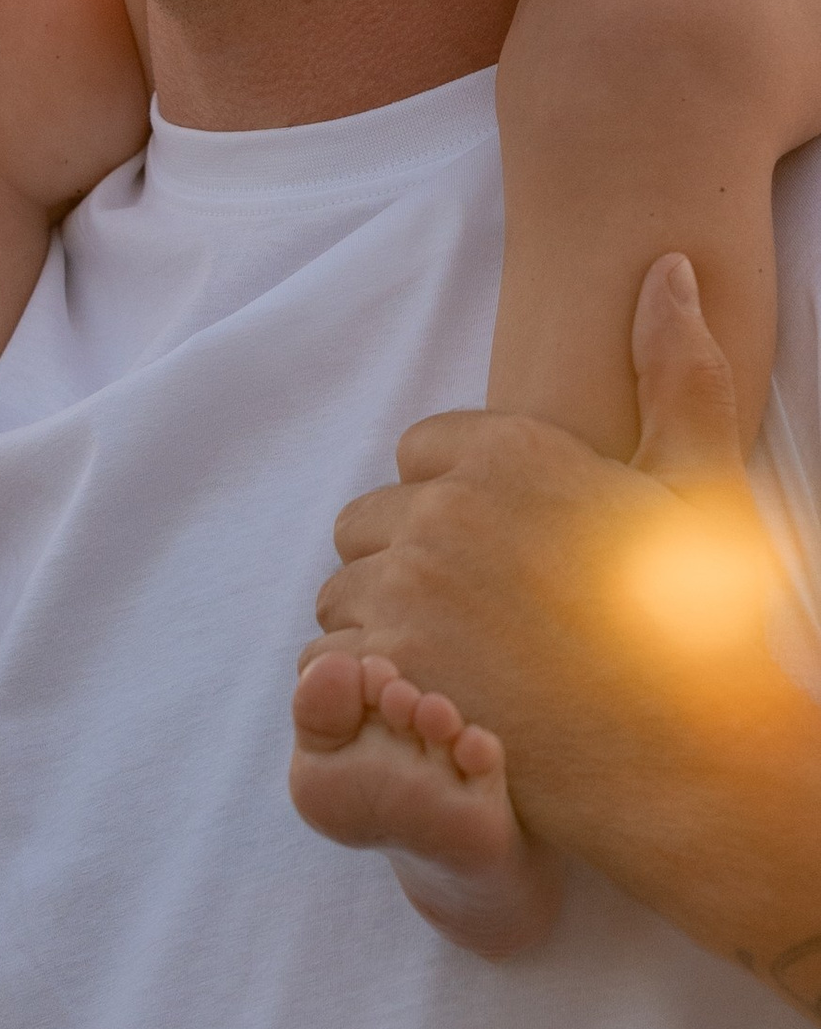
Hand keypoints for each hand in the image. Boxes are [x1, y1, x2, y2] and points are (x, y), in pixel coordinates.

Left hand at [312, 257, 799, 875]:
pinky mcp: (388, 667)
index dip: (456, 509)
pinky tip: (431, 709)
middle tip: (482, 626)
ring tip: (461, 672)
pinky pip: (329, 663)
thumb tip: (668, 268)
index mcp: (509, 450)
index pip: (418, 455)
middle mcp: (447, 506)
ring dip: (384, 629)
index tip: (506, 560)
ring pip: (345, 594)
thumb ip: (676, 374)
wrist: (691, 760)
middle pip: (370, 524)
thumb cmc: (698, 628)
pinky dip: (365, 690)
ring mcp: (410, 587)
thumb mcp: (698, 488)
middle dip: (410, 566)